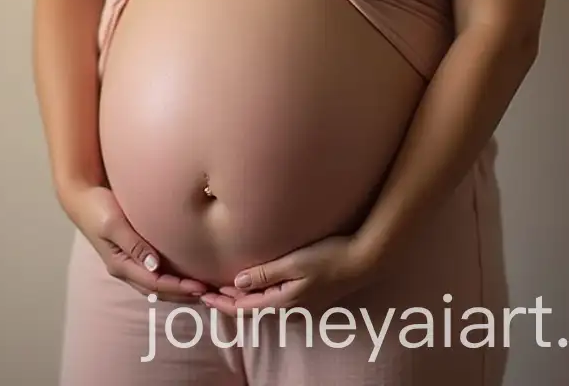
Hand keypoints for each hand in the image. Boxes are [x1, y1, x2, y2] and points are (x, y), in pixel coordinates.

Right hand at [60, 184, 208, 303]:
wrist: (82, 196)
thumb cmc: (97, 208)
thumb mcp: (114, 224)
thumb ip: (134, 244)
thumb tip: (155, 266)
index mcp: (120, 265)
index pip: (154, 284)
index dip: (178, 288)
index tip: (200, 287)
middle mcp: (125, 268)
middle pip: (157, 290)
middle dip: (182, 294)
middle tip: (208, 293)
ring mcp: (127, 262)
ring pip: (156, 284)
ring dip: (178, 289)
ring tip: (201, 288)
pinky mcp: (132, 252)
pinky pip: (154, 272)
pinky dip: (170, 277)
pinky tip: (184, 272)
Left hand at [200, 235, 377, 314]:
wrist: (363, 261)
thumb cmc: (330, 258)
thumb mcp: (294, 263)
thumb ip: (266, 273)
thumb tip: (237, 282)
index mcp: (284, 302)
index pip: (245, 308)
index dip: (223, 304)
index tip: (204, 298)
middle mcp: (291, 308)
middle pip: (252, 309)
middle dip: (230, 302)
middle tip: (209, 292)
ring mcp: (301, 303)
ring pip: (264, 305)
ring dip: (244, 298)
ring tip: (227, 287)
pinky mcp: (308, 295)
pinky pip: (276, 299)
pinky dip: (260, 294)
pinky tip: (258, 283)